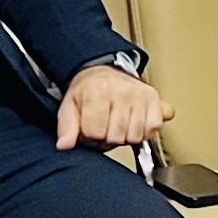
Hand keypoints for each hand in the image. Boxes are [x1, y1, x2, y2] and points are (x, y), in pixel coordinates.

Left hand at [56, 62, 171, 151]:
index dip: (89, 137)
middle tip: (104, 128)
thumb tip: (64, 145)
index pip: (94, 133)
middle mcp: (121, 91)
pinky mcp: (154, 98)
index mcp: (97, 92)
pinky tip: (133, 123)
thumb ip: (66, 128)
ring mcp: (140, 94)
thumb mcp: (69, 107)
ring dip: (125, 136)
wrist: (104, 72)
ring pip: (134, 136)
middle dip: (107, 138)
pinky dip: (143, 131)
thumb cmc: (87, 92)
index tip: (89, 129)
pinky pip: (153, 128)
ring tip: (118, 125)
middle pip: (115, 137)